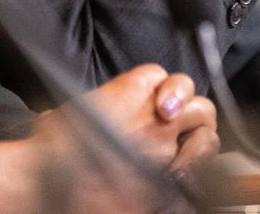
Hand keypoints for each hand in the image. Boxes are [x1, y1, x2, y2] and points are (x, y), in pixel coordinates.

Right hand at [29, 64, 216, 210]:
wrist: (53, 181)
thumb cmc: (52, 148)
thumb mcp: (62, 113)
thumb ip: (81, 111)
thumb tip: (62, 118)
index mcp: (128, 91)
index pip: (162, 76)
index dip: (164, 89)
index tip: (158, 103)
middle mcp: (153, 118)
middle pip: (197, 103)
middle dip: (195, 113)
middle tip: (183, 127)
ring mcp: (163, 151)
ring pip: (206, 137)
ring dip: (204, 144)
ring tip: (191, 153)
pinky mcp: (166, 183)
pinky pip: (197, 177)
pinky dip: (195, 180)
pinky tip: (184, 181)